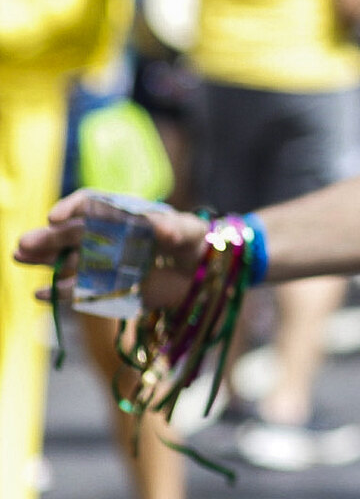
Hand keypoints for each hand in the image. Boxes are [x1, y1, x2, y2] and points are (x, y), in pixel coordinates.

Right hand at [18, 192, 211, 309]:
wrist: (201, 273)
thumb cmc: (194, 242)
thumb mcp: (190, 231)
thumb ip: (176, 229)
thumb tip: (164, 230)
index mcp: (123, 213)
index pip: (93, 204)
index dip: (73, 208)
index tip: (57, 217)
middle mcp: (107, 234)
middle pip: (73, 233)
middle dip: (49, 238)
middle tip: (24, 244)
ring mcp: (103, 260)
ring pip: (67, 258)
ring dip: (44, 258)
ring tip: (19, 256)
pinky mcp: (106, 286)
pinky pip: (79, 288)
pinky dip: (61, 291)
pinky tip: (41, 293)